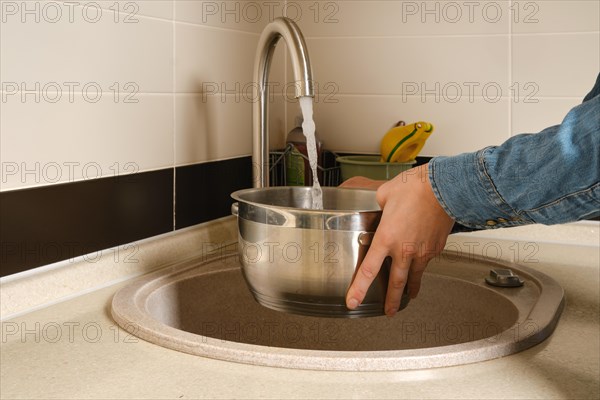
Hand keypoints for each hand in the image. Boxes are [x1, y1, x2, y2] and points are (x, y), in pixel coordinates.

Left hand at [345, 164, 454, 316]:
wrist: (445, 187)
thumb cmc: (415, 188)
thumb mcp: (385, 194)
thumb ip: (379, 206)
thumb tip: (380, 206)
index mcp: (386, 238)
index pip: (368, 270)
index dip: (359, 289)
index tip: (353, 301)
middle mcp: (404, 250)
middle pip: (395, 283)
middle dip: (390, 301)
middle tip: (388, 312)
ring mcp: (422, 251)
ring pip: (414, 277)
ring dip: (410, 289)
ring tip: (409, 296)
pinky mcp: (436, 248)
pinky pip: (426, 262)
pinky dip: (422, 266)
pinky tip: (421, 265)